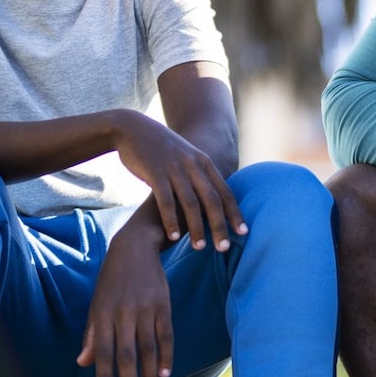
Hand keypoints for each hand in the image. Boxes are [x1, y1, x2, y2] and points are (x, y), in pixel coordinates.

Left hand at [77, 223, 171, 376]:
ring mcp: (146, 309)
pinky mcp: (164, 305)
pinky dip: (166, 355)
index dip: (103, 374)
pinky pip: (166, 335)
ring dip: (149, 374)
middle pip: (126, 352)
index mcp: (103, 313)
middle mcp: (124, 312)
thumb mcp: (96, 303)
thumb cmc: (111, 280)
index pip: (102, 349)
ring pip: (148, 347)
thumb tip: (82, 363)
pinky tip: (165, 373)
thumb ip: (91, 334)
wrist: (135, 247)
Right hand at [111, 112, 245, 250]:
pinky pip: (165, 200)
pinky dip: (171, 220)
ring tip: (199, 247)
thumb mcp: (186, 158)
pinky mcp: (154, 172)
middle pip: (212, 200)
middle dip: (220, 225)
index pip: (224, 192)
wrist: (132, 128)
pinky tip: (173, 237)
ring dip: (196, 227)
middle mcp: (192, 165)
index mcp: (203, 163)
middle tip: (224, 248)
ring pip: (190, 203)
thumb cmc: (161, 149)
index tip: (243, 233)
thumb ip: (199, 176)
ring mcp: (174, 168)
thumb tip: (213, 198)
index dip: (234, 213)